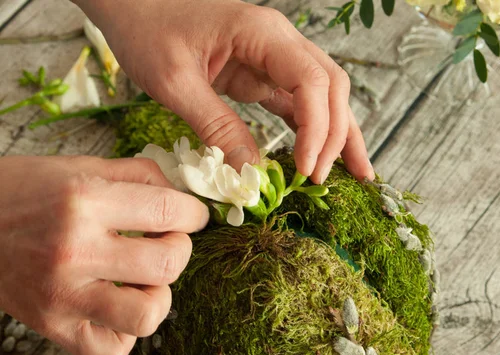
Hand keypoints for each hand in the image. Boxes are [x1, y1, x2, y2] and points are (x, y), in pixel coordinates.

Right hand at [0, 156, 207, 354]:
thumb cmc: (23, 191)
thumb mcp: (81, 166)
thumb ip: (138, 175)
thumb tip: (183, 194)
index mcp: (84, 201)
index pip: (168, 211)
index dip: (195, 214)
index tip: (193, 216)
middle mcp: (74, 251)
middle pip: (166, 264)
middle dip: (181, 250)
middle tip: (168, 241)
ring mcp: (63, 295)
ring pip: (146, 315)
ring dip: (159, 296)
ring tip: (144, 279)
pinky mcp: (53, 326)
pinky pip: (113, 352)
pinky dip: (126, 334)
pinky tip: (117, 306)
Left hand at [73, 0, 374, 183]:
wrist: (133, 5)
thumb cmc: (147, 31)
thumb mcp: (175, 83)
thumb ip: (216, 127)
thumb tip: (252, 176)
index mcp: (262, 33)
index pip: (312, 81)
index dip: (318, 128)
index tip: (305, 169)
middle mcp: (279, 41)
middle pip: (330, 87)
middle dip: (334, 135)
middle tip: (318, 180)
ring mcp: (275, 57)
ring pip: (324, 95)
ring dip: (339, 133)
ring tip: (355, 173)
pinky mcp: (263, 74)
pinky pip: (300, 103)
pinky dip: (314, 130)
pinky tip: (320, 157)